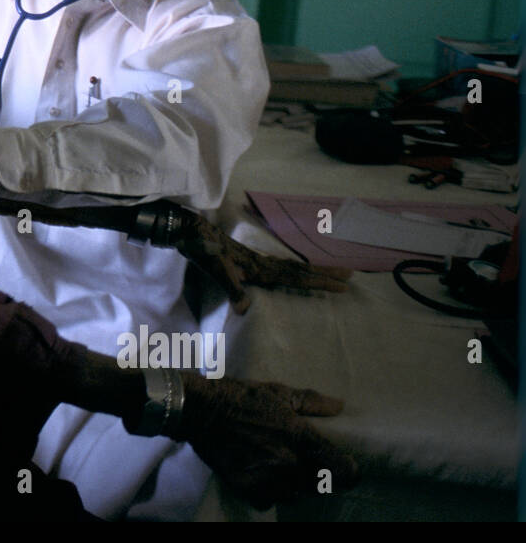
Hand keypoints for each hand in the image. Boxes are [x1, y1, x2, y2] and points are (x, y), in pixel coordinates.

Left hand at [174, 211, 351, 312]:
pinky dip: (295, 271)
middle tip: (351, 276)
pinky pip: (281, 267)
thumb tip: (245, 309)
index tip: (343, 284)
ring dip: (313, 271)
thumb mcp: (215, 270)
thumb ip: (231, 288)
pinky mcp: (248, 261)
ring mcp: (256, 261)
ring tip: (333, 273)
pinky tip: (296, 273)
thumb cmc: (203, 251)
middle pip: (301, 270)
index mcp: (260, 268)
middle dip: (326, 274)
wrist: (191, 233)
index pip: (297, 277)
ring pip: (293, 268)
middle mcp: (263, 264)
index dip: (320, 281)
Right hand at [178, 373, 360, 509]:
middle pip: (323, 488)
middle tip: (308, 461)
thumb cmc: (241, 397)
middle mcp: (290, 467)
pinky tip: (264, 475)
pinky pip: (270, 500)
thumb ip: (311, 402)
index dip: (349, 471)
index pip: (346, 474)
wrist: (199, 411)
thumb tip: (338, 406)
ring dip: (295, 486)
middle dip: (320, 476)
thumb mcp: (278, 392)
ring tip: (284, 467)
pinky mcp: (248, 490)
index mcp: (302, 440)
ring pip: (297, 496)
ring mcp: (269, 482)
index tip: (343, 464)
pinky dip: (270, 492)